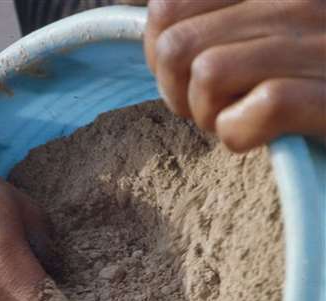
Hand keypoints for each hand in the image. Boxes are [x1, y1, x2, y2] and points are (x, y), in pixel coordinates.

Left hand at [145, 0, 325, 150]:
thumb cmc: (313, 72)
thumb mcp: (265, 28)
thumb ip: (210, 17)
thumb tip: (146, 20)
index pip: (167, 7)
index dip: (165, 52)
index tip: (196, 69)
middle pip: (174, 47)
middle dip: (180, 91)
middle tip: (220, 102)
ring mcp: (320, 39)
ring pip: (205, 75)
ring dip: (212, 113)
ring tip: (246, 113)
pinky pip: (243, 115)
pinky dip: (241, 134)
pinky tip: (267, 130)